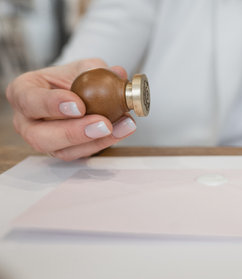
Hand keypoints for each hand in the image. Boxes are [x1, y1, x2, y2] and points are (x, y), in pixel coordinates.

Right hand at [6, 59, 136, 160]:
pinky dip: (105, 142)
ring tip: (121, 126)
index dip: (52, 104)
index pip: (29, 100)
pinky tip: (123, 129)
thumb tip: (117, 73)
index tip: (79, 105)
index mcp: (23, 92)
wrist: (81, 92)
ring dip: (96, 141)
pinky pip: (82, 153)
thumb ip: (97, 69)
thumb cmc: (73, 78)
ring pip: (63, 151)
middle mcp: (27, 121)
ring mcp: (45, 140)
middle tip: (103, 123)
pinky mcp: (65, 151)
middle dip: (74, 132)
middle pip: (40, 136)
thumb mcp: (83, 67)